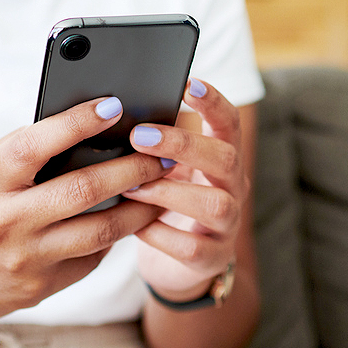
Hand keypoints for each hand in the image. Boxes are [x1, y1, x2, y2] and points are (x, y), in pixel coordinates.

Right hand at [0, 97, 166, 329]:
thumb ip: (20, 156)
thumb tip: (83, 130)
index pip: (35, 145)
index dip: (77, 122)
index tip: (114, 105)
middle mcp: (5, 220)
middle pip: (82, 189)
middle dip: (131, 168)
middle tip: (161, 154)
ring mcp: (24, 258)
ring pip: (100, 230)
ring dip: (139, 207)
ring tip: (162, 188)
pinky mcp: (40, 287)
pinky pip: (90, 258)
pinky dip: (112, 237)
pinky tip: (128, 219)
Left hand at [123, 78, 247, 299]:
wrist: (175, 264)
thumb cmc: (164, 204)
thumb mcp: (165, 170)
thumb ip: (154, 146)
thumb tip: (114, 112)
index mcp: (221, 159)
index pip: (228, 123)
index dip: (213, 102)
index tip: (188, 83)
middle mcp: (233, 188)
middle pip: (226, 158)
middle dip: (183, 144)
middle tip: (139, 136)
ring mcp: (227, 225)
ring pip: (214, 203)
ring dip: (169, 191)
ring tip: (132, 187)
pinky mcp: (211, 258)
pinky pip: (191, 247)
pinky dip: (160, 234)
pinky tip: (136, 225)